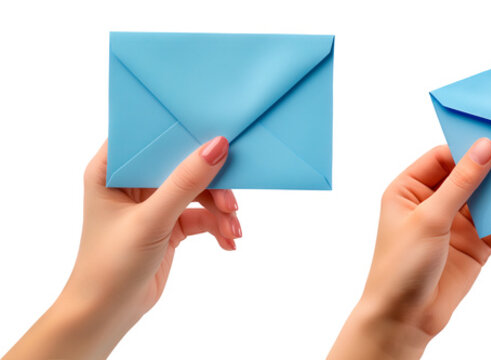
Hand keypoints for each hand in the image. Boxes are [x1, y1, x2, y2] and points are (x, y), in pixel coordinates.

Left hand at [6, 137, 241, 358]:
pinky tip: (228, 242)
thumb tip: (218, 145)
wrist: (106, 313)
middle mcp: (131, 181)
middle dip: (213, 182)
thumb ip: (185, 182)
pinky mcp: (169, 223)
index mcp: (110, 168)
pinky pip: (201, 215)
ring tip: (234, 231)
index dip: (184, 132)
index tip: (218, 134)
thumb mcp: (151, 220)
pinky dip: (217, 226)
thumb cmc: (111, 265)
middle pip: (182, 163)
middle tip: (232, 201)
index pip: (151, 135)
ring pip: (197, 190)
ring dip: (220, 209)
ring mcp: (152, 202)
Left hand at [329, 139, 490, 358]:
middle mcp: (433, 203)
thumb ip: (460, 183)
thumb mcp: (429, 218)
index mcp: (410, 189)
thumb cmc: (400, 267)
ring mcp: (455, 224)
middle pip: (469, 177)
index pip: (443, 157)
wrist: (404, 319)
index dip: (467, 150)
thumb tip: (484, 149)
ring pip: (486, 201)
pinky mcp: (473, 245)